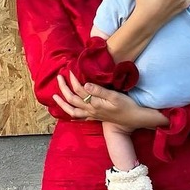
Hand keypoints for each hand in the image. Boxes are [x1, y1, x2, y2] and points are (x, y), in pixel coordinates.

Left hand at [52, 71, 167, 128]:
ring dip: (62, 104)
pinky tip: (69, 113)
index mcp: (94, 103)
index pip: (79, 90)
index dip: (73, 80)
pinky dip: (71, 114)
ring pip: (72, 111)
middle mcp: (91, 110)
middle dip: (63, 88)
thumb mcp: (115, 96)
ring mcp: (92, 115)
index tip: (70, 70)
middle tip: (59, 77)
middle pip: (72, 99)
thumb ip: (99, 91)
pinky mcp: (95, 118)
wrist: (134, 119)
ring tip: (55, 97)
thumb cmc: (127, 105)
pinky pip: (79, 118)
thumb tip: (85, 84)